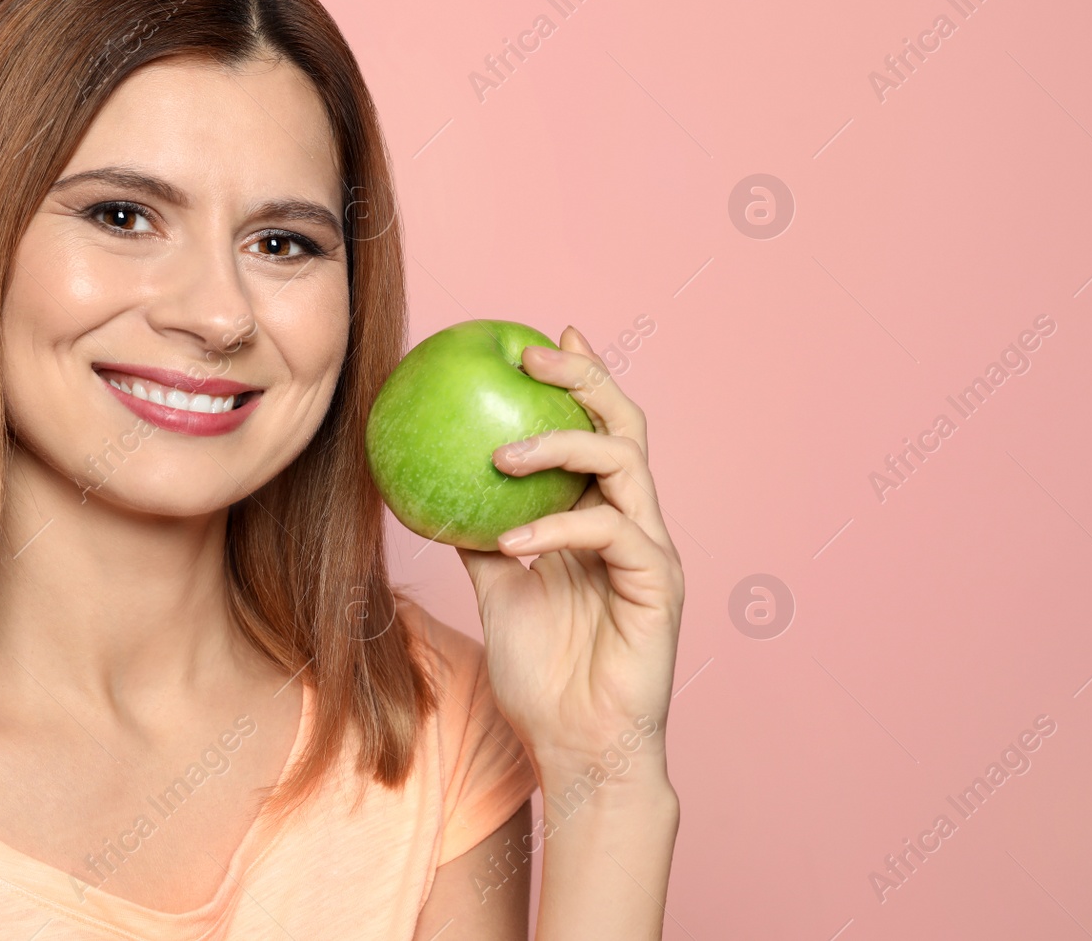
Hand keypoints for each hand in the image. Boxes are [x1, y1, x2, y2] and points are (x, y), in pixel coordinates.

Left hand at [456, 326, 683, 784]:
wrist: (576, 748)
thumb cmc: (542, 676)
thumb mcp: (497, 589)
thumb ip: (480, 535)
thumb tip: (432, 486)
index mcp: (602, 517)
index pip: (596, 432)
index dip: (576, 381)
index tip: (536, 343)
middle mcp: (635, 522)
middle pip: (624, 426)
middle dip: (583, 380)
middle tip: (531, 359)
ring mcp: (651, 550)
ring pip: (624, 464)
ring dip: (561, 446)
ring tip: (502, 453)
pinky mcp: (658, 583)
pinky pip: (610, 532)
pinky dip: (558, 527)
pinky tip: (513, 539)